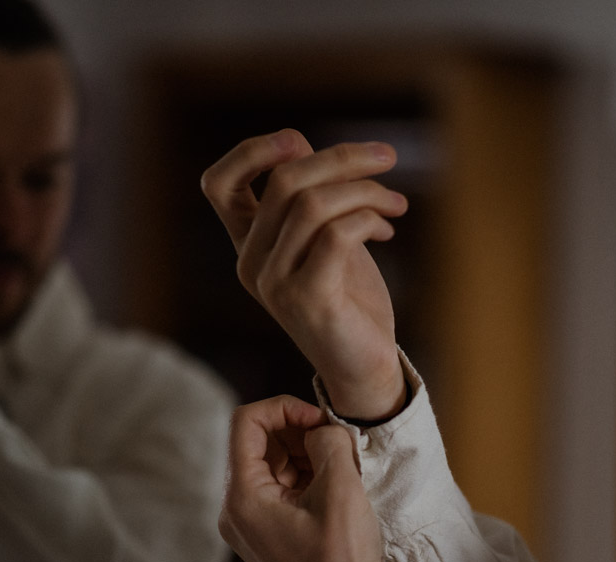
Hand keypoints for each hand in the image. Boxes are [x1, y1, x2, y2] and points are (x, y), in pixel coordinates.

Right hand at [202, 129, 408, 420]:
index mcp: (248, 244)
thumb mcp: (324, 239)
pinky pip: (339, 233)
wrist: (364, 366)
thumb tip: (306, 147)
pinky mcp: (308, 299)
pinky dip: (371, 218)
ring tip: (395, 203)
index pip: (219, 185)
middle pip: (284, 180)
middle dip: (343, 158)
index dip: (252, 151)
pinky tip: (388, 229)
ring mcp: (275, 283)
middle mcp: (251, 263)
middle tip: (387, 158)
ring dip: (367, 190)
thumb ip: (310, 198)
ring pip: (314, 203)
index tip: (298, 140)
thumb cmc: (348, 299)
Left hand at [219, 395, 392, 561]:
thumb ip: (330, 443)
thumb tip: (322, 430)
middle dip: (298, 431)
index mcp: (242, 497)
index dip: (284, 408)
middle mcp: (235, 509)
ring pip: (271, 464)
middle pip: (258, 442)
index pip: (247, 422)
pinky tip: (336, 486)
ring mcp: (248, 524)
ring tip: (342, 466)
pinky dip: (305, 477)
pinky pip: (278, 488)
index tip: (320, 419)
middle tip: (337, 441)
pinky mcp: (265, 534)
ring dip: (305, 454)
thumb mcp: (342, 490)